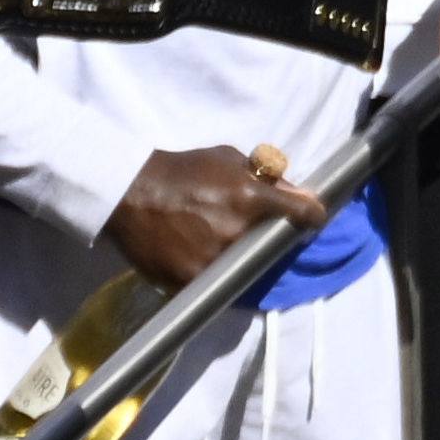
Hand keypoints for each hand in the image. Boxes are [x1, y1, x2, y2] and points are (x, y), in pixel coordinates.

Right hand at [106, 143, 327, 290]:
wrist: (127, 192)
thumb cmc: (179, 170)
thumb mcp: (225, 158)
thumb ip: (262, 175)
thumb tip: (296, 192)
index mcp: (251, 198)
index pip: (304, 214)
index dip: (312, 216)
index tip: (311, 219)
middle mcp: (238, 232)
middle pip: (269, 244)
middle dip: (261, 236)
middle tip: (241, 227)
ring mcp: (215, 259)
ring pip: (242, 267)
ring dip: (235, 256)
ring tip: (210, 240)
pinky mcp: (191, 280)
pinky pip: (214, 282)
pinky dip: (210, 271)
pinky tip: (194, 254)